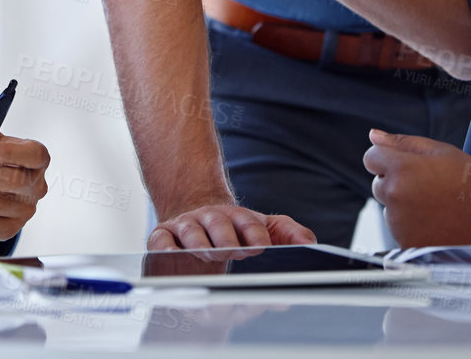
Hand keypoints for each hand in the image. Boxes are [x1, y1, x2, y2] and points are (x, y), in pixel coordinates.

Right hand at [147, 201, 315, 250]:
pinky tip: (171, 257)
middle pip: (218, 225)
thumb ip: (289, 234)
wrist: (197, 213)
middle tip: (233, 252)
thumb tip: (310, 244)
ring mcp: (186, 227)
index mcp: (238, 219)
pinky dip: (164, 248)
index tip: (260, 247)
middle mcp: (211, 220)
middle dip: (225, 239)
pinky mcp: (163, 236)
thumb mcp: (265, 227)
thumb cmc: (234, 230)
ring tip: (208, 255)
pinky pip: (160, 241)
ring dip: (198, 243)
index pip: (249, 224)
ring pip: (191, 232)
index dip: (254, 234)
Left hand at [363, 130, 470, 247]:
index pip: (371, 158)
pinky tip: (438, 223)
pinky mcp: (407, 244)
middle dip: (397, 183)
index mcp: (400, 169)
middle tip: (430, 187)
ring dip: (404, 206)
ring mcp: (400, 224)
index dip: (389, 159)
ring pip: (390, 210)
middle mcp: (395, 197)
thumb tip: (374, 135)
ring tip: (438, 206)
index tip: (408, 165)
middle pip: (379, 184)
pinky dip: (413, 227)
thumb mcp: (441, 151)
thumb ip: (402, 142)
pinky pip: (400, 231)